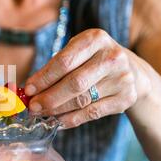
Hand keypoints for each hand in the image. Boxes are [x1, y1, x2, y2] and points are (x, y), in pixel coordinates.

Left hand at [25, 29, 151, 128]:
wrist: (131, 71)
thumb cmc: (93, 60)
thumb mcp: (78, 52)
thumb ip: (55, 67)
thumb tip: (29, 90)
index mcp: (96, 39)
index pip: (64, 61)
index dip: (43, 78)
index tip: (28, 90)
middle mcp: (112, 56)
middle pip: (74, 83)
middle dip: (49, 97)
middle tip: (32, 107)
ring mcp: (122, 78)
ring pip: (82, 100)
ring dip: (57, 110)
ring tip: (42, 113)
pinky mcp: (126, 98)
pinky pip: (92, 113)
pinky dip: (72, 119)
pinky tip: (58, 121)